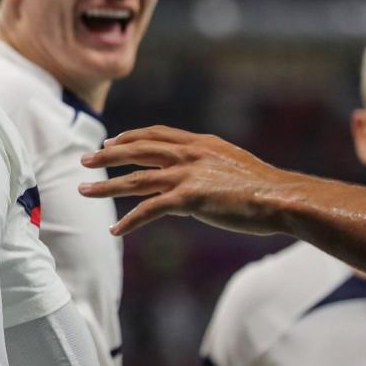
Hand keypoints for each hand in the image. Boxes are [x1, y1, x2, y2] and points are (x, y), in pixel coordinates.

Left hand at [78, 125, 297, 235]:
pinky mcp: (188, 198)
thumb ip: (208, 165)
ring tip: (83, 190)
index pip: (156, 135)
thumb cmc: (264, 188)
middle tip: (84, 159)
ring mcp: (186, 175)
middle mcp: (188, 154)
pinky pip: (149, 210)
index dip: (130, 137)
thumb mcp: (232, 165)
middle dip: (107, 155)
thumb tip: (195, 179)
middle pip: (137, 150)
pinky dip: (129, 221)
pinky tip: (116, 230)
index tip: (111, 141)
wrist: (281, 197)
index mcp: (200, 143)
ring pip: (135, 179)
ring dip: (106, 186)